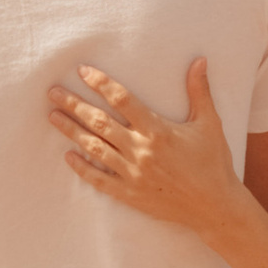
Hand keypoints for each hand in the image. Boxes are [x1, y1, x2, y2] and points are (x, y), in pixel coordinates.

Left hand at [50, 55, 247, 243]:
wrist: (215, 206)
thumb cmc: (213, 162)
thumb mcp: (209, 124)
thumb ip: (199, 91)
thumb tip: (200, 60)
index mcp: (157, 131)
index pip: (122, 100)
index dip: (100, 83)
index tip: (82, 72)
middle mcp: (141, 151)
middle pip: (99, 122)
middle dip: (74, 105)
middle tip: (53, 92)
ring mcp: (133, 174)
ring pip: (94, 148)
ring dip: (71, 131)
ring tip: (53, 116)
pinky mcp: (130, 194)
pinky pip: (99, 180)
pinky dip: (82, 168)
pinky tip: (68, 156)